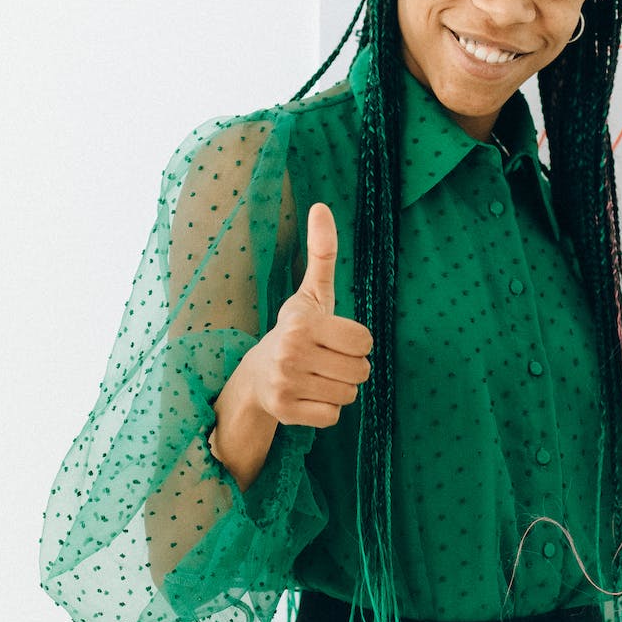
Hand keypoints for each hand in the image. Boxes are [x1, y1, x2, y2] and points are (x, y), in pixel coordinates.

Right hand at [245, 202, 373, 427]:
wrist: (256, 375)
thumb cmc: (295, 330)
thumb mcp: (311, 292)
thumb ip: (322, 252)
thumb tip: (321, 206)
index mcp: (302, 322)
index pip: (365, 341)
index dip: (357, 341)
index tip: (335, 338)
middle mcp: (291, 353)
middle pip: (361, 371)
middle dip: (350, 367)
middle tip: (326, 360)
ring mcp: (286, 384)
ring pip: (349, 395)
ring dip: (339, 388)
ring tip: (317, 376)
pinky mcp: (285, 412)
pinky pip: (333, 416)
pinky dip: (327, 409)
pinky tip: (309, 395)